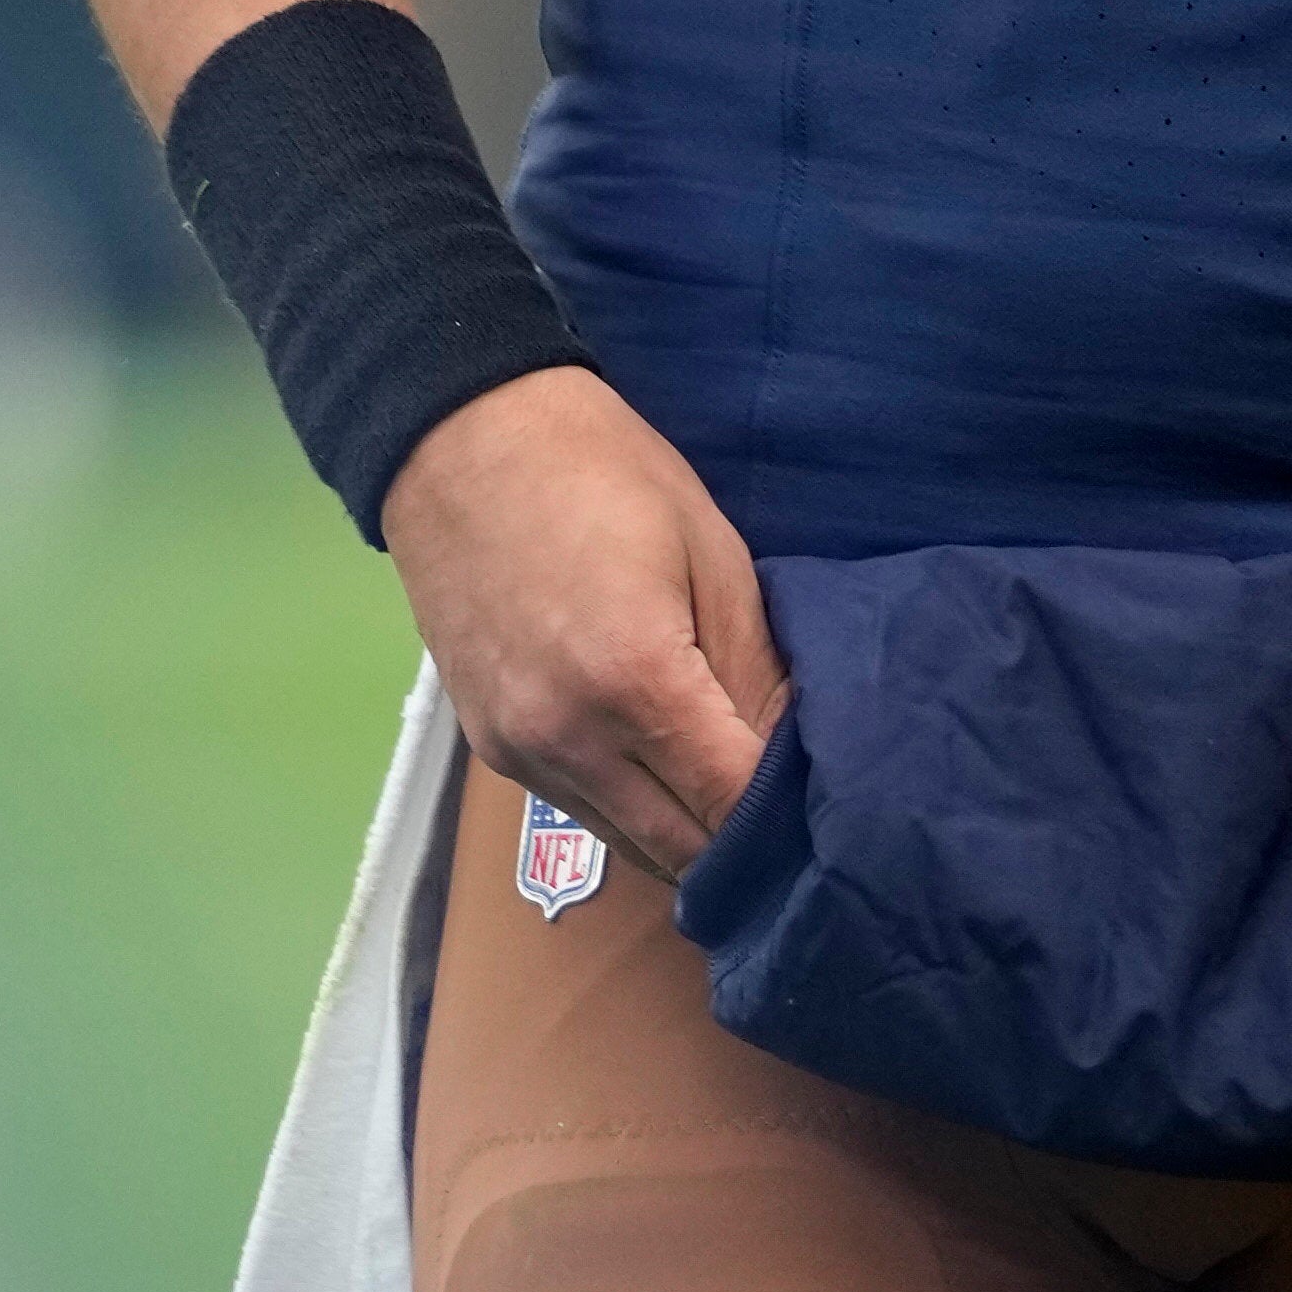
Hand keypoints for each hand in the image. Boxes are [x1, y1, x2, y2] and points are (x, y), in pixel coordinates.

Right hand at [377, 363, 777, 884]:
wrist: (460, 441)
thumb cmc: (605, 474)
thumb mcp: (713, 555)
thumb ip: (757, 672)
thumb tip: (794, 759)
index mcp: (636, 682)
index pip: (732, 802)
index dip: (789, 816)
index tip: (831, 805)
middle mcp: (570, 740)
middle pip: (681, 850)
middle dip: (745, 847)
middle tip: (798, 821)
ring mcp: (521, 753)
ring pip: (631, 845)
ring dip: (689, 838)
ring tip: (738, 802)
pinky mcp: (491, 751)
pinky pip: (583, 811)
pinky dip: (634, 811)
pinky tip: (669, 776)